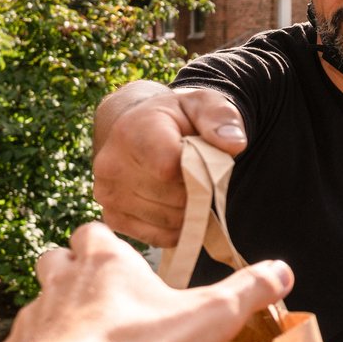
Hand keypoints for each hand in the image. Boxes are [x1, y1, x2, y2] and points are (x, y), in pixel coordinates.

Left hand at [9, 223, 290, 341]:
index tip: (123, 264)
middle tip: (99, 297)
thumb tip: (283, 271)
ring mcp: (35, 315)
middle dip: (71, 270)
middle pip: (55, 258)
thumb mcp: (209, 317)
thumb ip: (246, 292)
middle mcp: (63, 280)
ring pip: (38, 301)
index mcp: (105, 261)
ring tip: (83, 340)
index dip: (105, 245)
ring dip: (55, 313)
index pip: (93, 231)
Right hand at [92, 81, 247, 246]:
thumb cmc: (176, 117)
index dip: (197, 170)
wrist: (139, 128)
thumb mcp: (203, 104)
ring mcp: (107, 194)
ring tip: (184, 184)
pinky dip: (176, 226)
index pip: (169, 169)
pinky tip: (174, 203)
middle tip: (196, 172)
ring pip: (169, 221)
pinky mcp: (113, 217)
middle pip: (175, 199)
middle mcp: (111, 164)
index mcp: (132, 132)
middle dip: (197, 190)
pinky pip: (159, 237)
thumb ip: (221, 118)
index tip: (202, 157)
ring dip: (188, 209)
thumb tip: (234, 144)